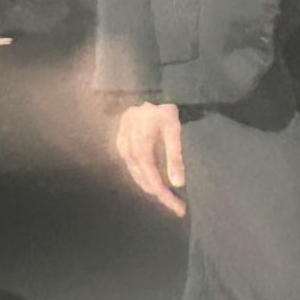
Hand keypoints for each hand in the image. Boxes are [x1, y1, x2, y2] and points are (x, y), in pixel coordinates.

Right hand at [116, 102, 185, 217]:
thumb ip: (175, 156)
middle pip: (144, 180)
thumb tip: (178, 183)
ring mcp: (122, 148)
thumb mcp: (173, 129)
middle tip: (178, 207)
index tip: (178, 208)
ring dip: (152, 189)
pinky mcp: (121, 145)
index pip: (153, 178)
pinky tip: (153, 183)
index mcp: (141, 146)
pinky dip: (143, 179)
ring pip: (136, 176)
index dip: (164, 195)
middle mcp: (128, 150)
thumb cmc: (162, 110)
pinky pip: (132, 168)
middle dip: (161, 196)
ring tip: (168, 199)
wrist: (144, 92)